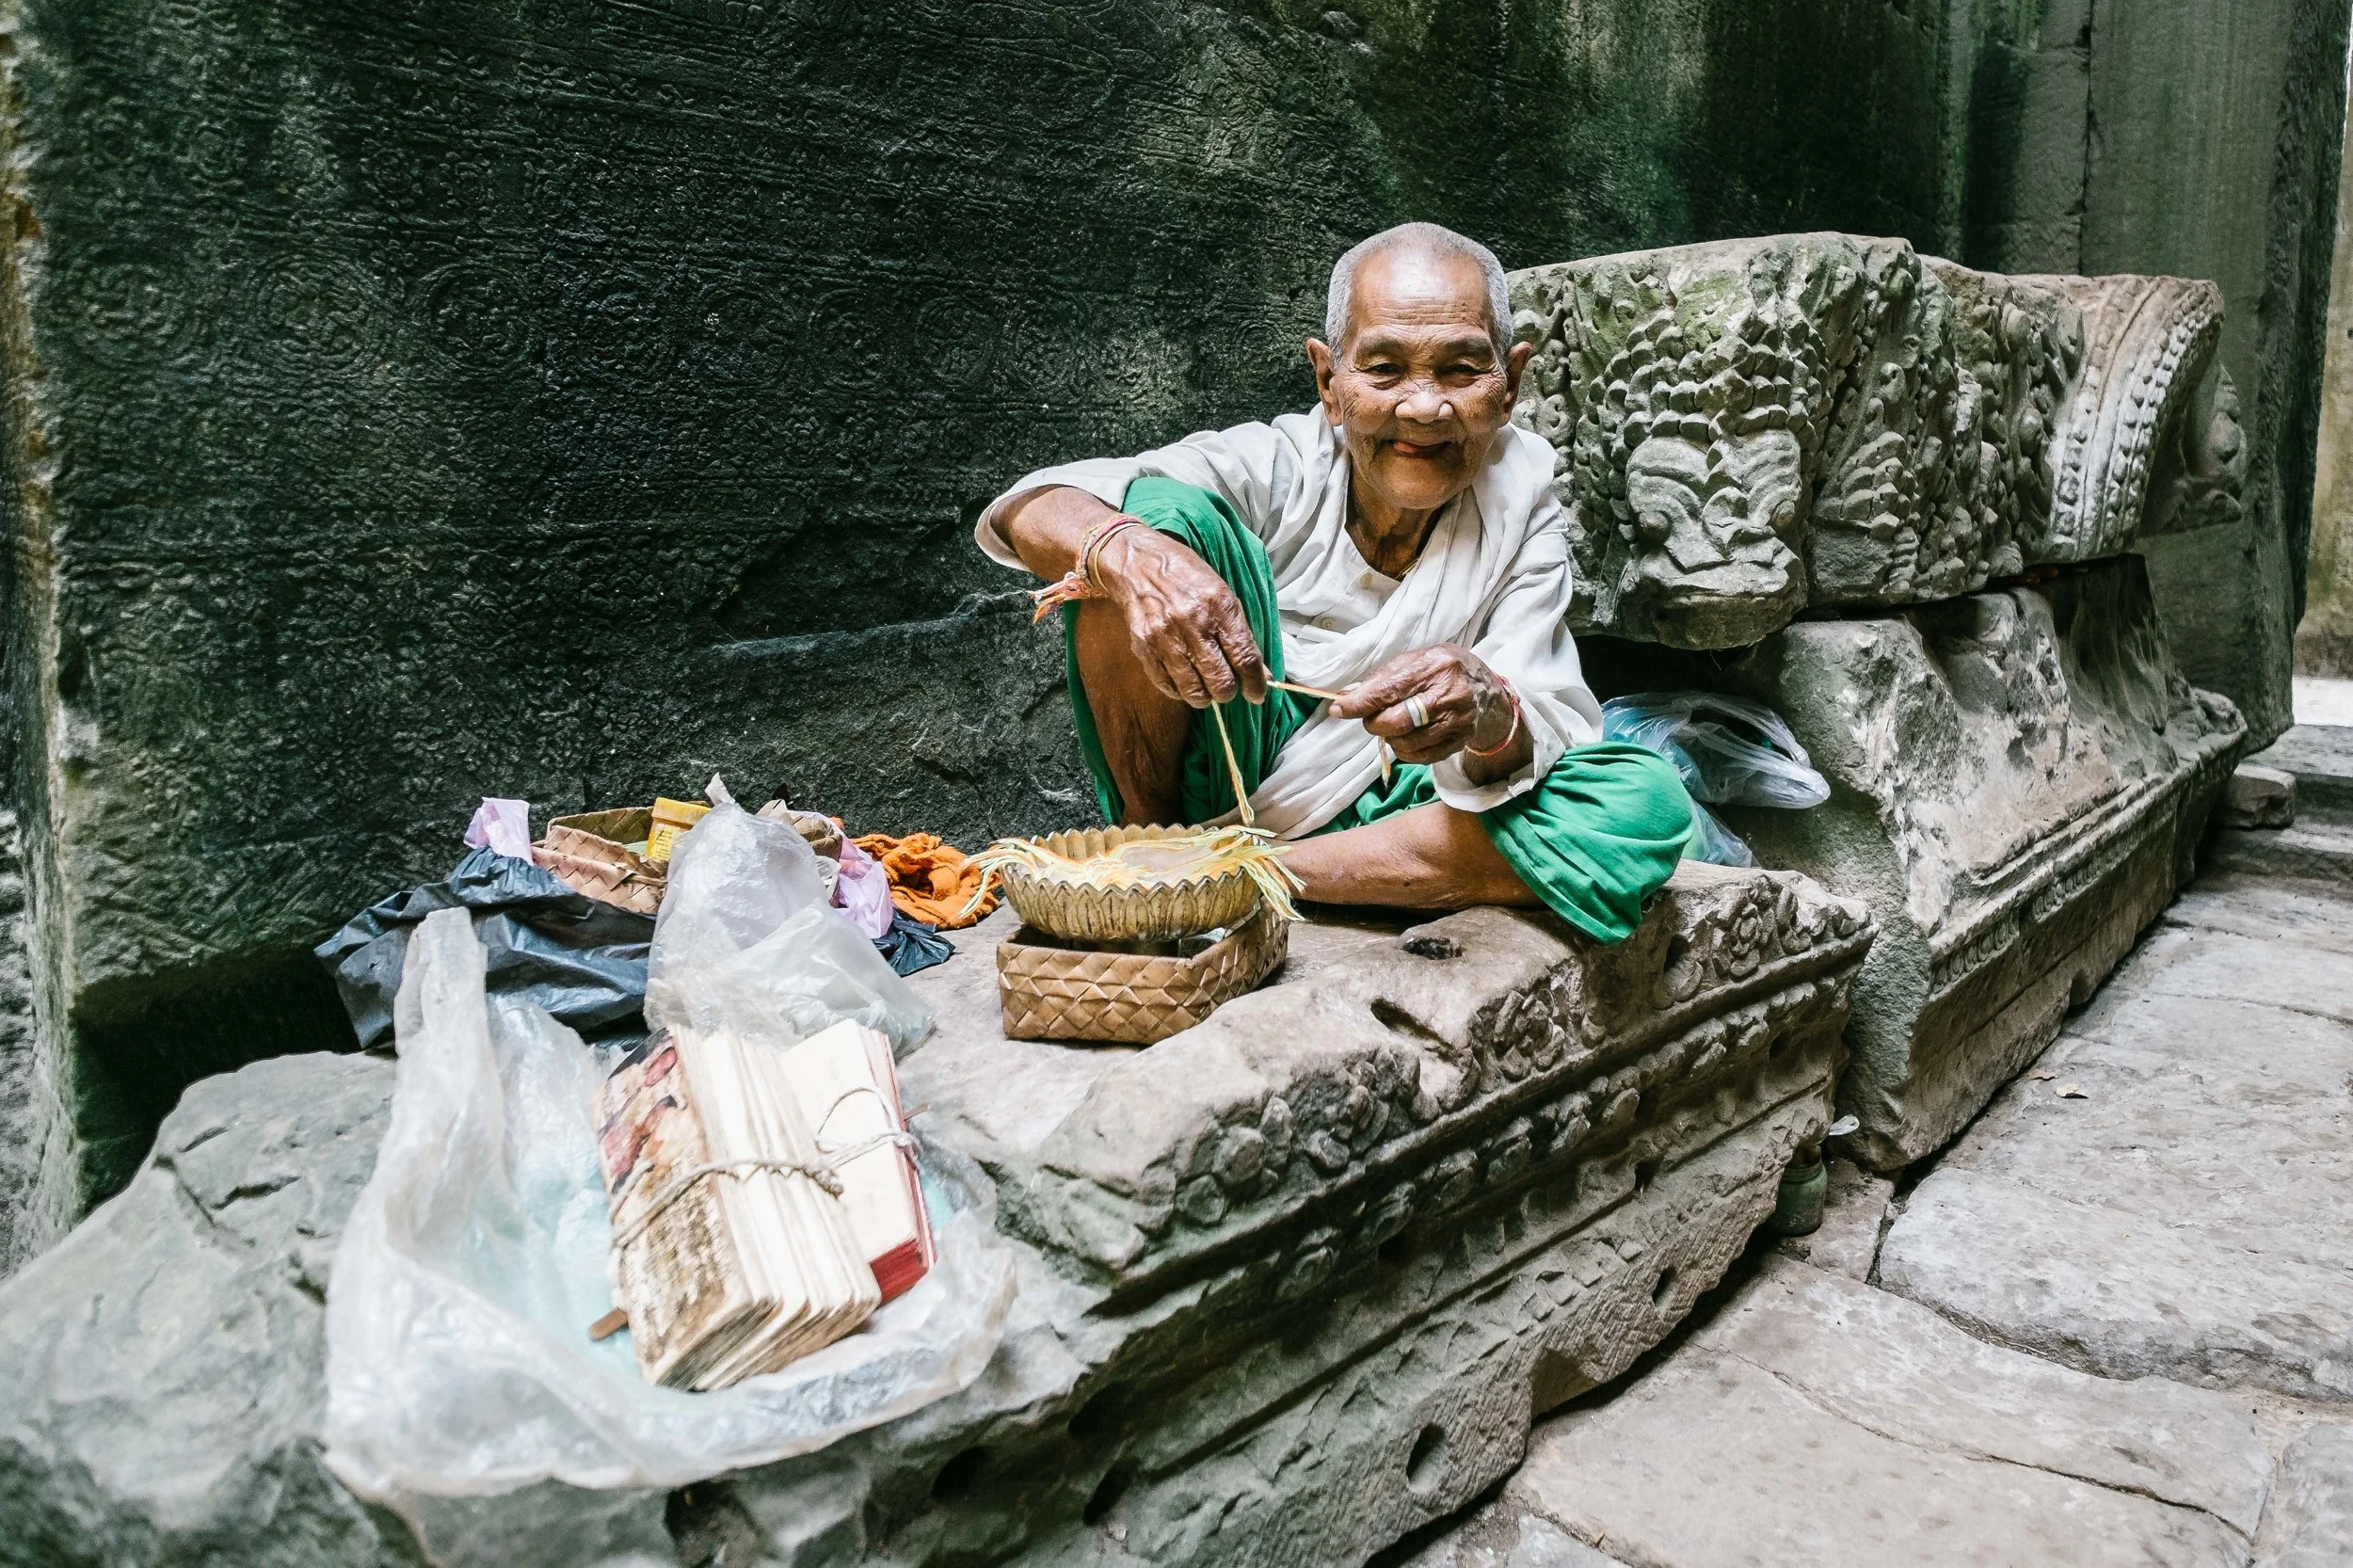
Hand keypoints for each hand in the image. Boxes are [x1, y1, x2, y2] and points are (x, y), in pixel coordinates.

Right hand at [1094, 527, 1269, 707]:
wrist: (1138, 563)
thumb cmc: (1187, 576)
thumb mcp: (1222, 593)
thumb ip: (1241, 634)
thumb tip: (1260, 673)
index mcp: (1219, 605)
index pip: (1244, 657)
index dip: (1255, 683)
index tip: (1257, 694)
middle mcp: (1193, 623)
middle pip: (1220, 681)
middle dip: (1229, 692)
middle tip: (1229, 688)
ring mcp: (1166, 637)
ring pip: (1194, 691)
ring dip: (1205, 696)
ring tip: (1207, 688)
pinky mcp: (1144, 648)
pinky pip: (1167, 685)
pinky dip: (1180, 691)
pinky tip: (1186, 681)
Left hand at [1327, 645, 1515, 764]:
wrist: (1485, 688)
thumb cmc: (1441, 670)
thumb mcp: (1414, 661)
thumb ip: (1380, 678)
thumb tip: (1346, 696)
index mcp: (1434, 667)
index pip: (1389, 689)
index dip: (1359, 703)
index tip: (1337, 709)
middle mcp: (1449, 694)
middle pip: (1397, 721)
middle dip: (1374, 723)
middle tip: (1372, 718)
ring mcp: (1458, 721)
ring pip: (1407, 742)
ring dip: (1389, 738)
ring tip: (1393, 725)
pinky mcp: (1460, 741)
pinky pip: (1420, 757)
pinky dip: (1404, 751)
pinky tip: (1406, 737)